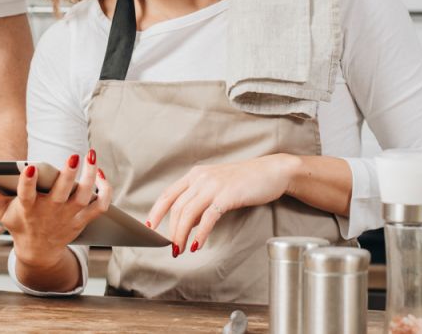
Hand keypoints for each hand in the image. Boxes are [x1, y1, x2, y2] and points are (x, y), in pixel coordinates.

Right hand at [0, 150, 109, 268]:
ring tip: (91, 155)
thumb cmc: (19, 224)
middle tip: (74, 157)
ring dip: (91, 176)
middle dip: (68, 175)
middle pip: (62, 193)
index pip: (26, 194)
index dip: (27, 181)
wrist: (39, 252)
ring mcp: (69, 216)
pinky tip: (101, 173)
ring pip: (85, 196)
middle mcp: (51, 212)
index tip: (29, 165)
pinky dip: (105, 191)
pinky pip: (100, 205)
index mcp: (29, 208)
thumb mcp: (0, 211)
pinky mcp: (83, 218)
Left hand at [146, 154, 297, 255]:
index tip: (149, 227)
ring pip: (188, 213)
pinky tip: (198, 244)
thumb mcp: (217, 186)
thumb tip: (188, 223)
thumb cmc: (246, 180)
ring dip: (182, 235)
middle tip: (172, 248)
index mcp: (195, 175)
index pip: (168, 194)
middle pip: (177, 208)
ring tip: (181, 249)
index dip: (156, 211)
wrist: (272, 171)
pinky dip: (200, 234)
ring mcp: (214, 186)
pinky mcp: (227, 195)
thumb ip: (201, 201)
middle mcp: (201, 178)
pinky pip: (208, 218)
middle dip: (171, 231)